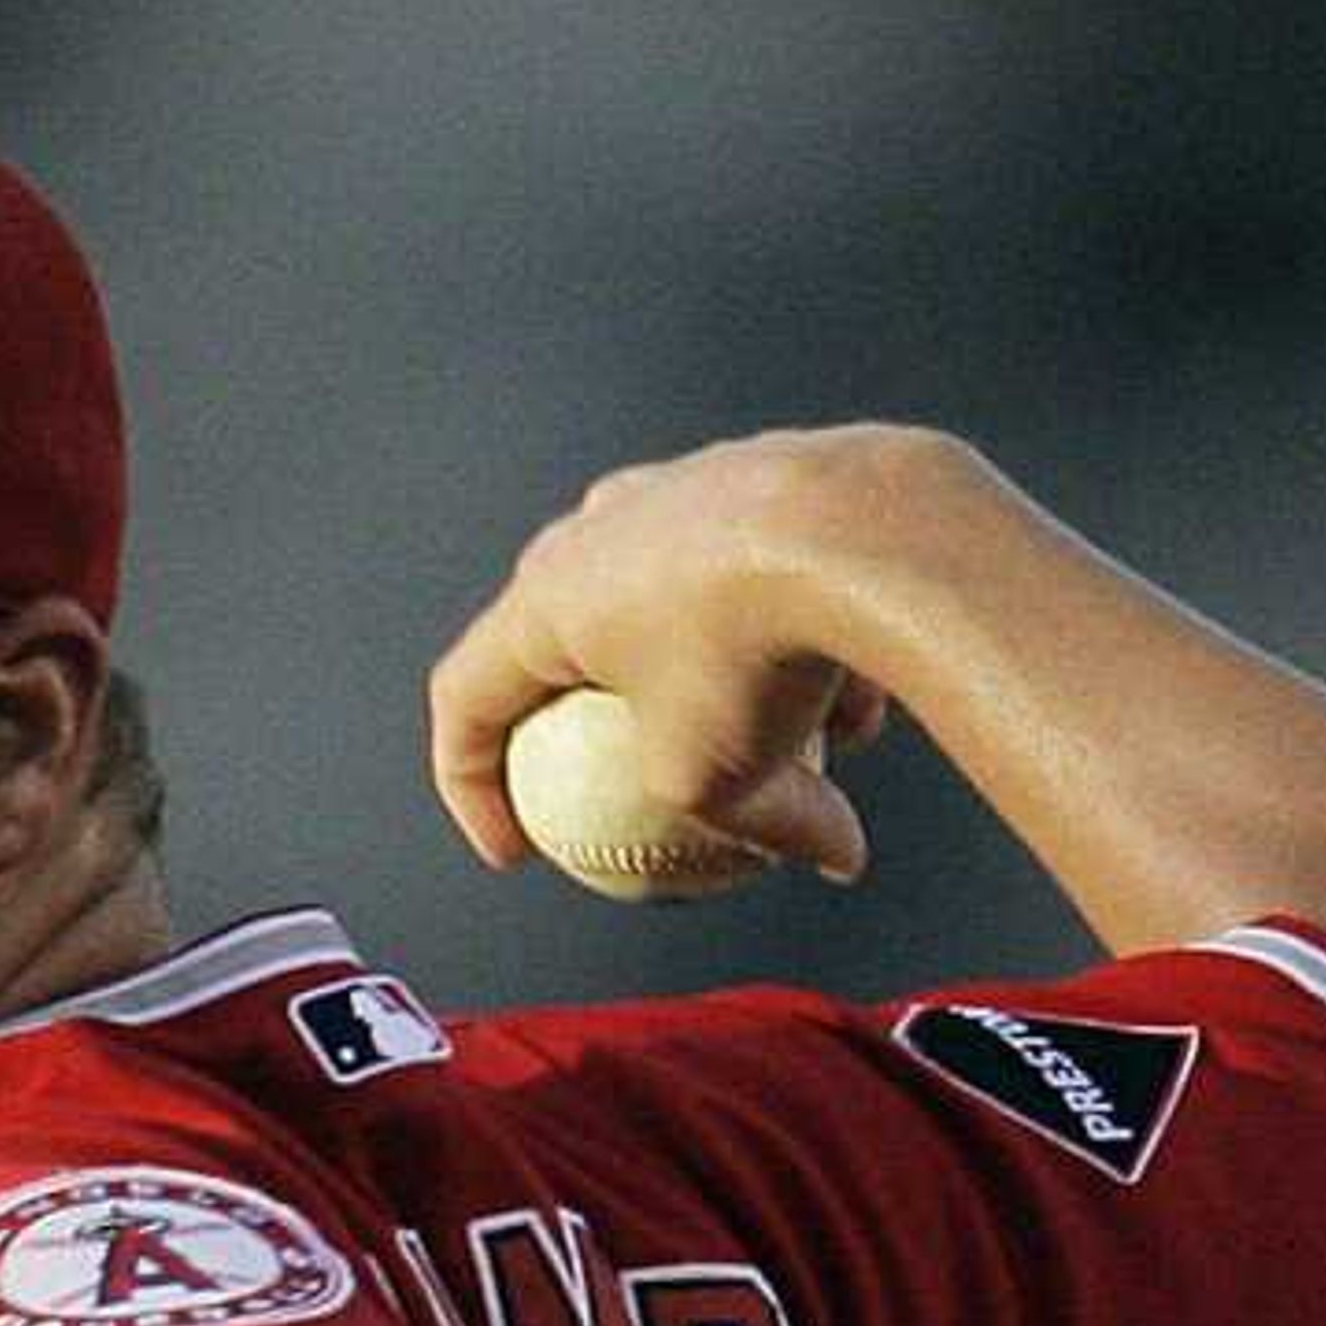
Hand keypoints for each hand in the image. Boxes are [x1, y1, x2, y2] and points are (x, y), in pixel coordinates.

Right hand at [427, 431, 912, 882]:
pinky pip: (759, 578)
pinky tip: (858, 703)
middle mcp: (597, 530)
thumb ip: (765, 828)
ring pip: (679, 610)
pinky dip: (793, 646)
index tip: (520, 853)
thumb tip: (835, 853)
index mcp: (545, 601)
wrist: (859, 527)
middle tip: (627, 783)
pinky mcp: (761, 473)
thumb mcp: (728, 782)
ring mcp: (678, 490)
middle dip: (596, 723)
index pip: (466, 698)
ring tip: (788, 756)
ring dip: (721, 694)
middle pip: (566, 642)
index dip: (472, 789)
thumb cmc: (753, 656)